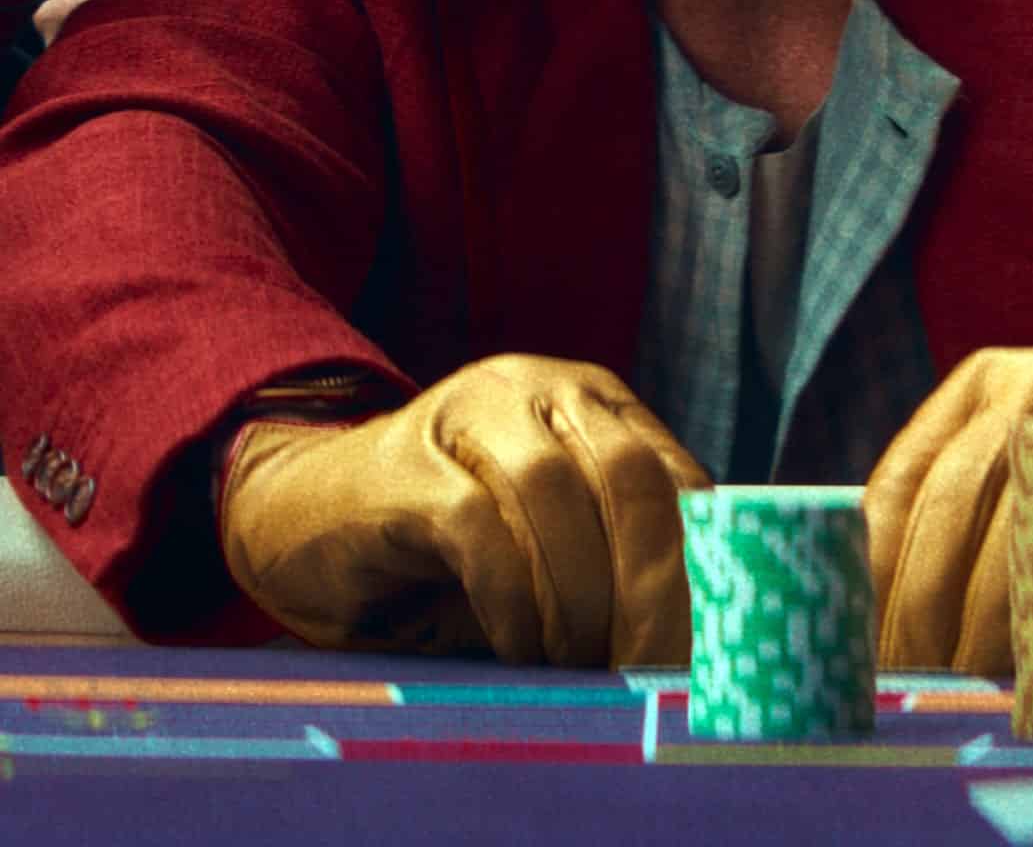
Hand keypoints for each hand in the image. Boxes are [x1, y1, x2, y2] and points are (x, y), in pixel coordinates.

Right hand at [218, 355, 709, 663]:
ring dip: (577, 596)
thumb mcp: (547, 529)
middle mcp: (535, 387)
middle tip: (647, 663)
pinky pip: (478, 528)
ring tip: (579, 663)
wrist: (307, 512)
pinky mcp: (406, 468)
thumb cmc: (449, 537)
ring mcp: (466, 414)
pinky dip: (511, 599)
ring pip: (554, 495)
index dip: (697, 559)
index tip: (705, 639)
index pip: (669, 470)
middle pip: (624, 474)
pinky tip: (518, 646)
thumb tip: (699, 622)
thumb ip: (612, 545)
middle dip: (646, 581)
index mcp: (588, 398)